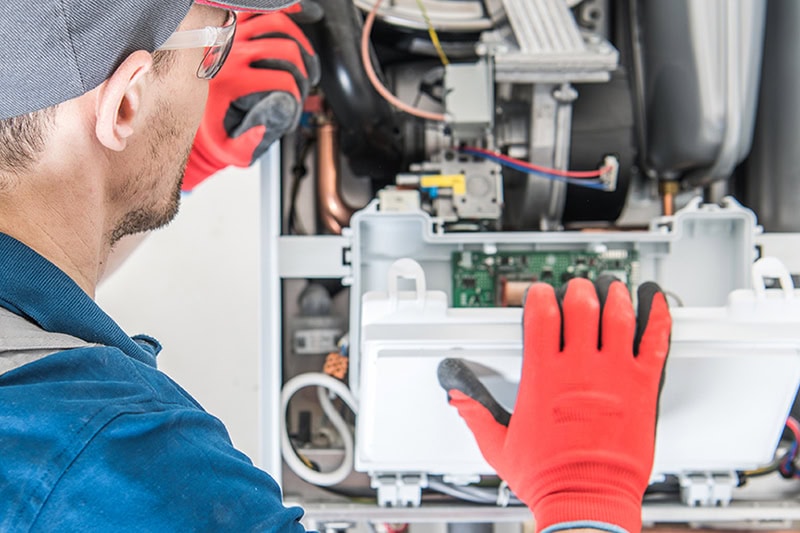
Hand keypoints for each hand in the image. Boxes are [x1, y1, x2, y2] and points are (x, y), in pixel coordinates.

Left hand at [183, 9, 319, 190]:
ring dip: (298, 41)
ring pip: (277, 23)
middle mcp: (230, 54)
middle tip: (304, 83)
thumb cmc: (211, 126)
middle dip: (302, 69)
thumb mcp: (228, 147)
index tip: (296, 103)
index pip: (282, 79)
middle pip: (284, 48)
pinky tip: (295, 18)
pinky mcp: (231, 26)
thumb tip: (266, 128)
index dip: (297, 94)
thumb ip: (249, 144)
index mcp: (231, 81)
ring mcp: (231, 35)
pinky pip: (260, 10)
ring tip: (304, 59)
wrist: (185, 108)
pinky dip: (282, 12)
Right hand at [438, 277, 670, 532]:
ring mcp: (614, 375)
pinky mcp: (642, 388)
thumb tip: (459, 399)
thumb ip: (476, 414)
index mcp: (543, 377)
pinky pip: (655, 343)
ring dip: (615, 296)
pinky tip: (657, 302)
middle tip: (578, 288)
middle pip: (581, 306)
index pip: (541, 316)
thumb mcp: (498, 445)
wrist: (587, 500)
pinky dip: (658, 318)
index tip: (540, 293)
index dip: (539, 296)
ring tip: (613, 287)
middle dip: (578, 290)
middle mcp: (579, 369)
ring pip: (618, 316)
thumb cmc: (548, 477)